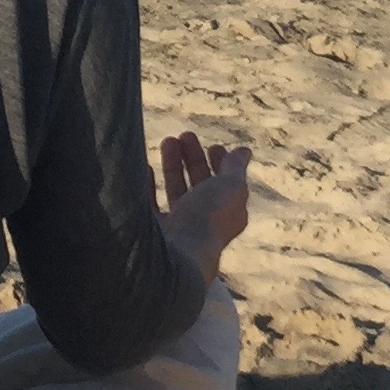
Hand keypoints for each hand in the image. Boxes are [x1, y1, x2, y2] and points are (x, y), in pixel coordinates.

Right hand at [157, 130, 250, 286]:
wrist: (175, 254)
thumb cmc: (208, 218)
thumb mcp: (230, 187)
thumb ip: (235, 168)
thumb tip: (244, 151)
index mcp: (227, 214)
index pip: (225, 185)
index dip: (221, 164)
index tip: (213, 145)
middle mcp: (203, 222)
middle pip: (199, 185)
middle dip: (194, 159)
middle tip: (184, 135)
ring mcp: (178, 228)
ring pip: (176, 191)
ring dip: (173, 165)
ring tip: (167, 140)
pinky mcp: (153, 233)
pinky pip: (150, 205)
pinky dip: (148, 184)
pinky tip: (145, 166)